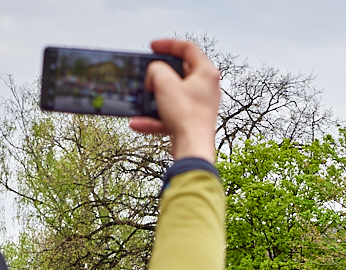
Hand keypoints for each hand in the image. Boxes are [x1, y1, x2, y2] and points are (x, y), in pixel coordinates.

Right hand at [129, 39, 219, 161]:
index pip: (188, 48)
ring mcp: (200, 106)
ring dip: (154, 98)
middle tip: (149, 75)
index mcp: (206, 73)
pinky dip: (155, 118)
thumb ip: (156, 69)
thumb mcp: (164, 82)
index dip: (168, 44)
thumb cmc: (186, 116)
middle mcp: (207, 88)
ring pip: (172, 96)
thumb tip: (155, 74)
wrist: (193, 149)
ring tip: (142, 99)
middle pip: (180, 73)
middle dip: (160, 75)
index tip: (153, 47)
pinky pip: (170, 115)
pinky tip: (138, 123)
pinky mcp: (192, 122)